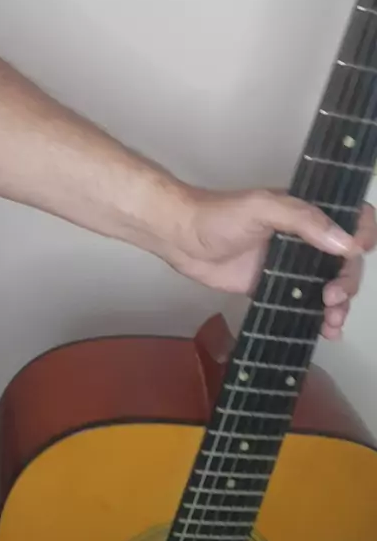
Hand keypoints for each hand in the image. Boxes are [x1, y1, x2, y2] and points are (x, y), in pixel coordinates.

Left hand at [167, 188, 376, 339]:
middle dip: (348, 280)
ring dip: (340, 304)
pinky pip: (306, 303)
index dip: (363, 233)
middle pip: (344, 260)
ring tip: (331, 322)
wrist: (182, 239)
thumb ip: (303, 220)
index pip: (351, 218)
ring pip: (330, 285)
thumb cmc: (220, 215)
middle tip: (331, 297)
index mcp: (306, 213)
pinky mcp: (275, 289)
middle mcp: (305, 238)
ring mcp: (291, 265)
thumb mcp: (262, 208)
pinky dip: (321, 318)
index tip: (357, 252)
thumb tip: (346, 243)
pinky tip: (327, 332)